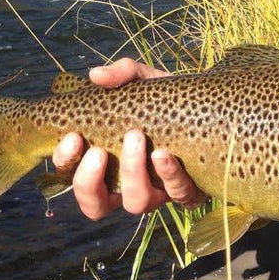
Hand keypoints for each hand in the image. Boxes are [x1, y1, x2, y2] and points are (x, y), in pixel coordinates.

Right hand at [52, 58, 207, 219]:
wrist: (212, 107)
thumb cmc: (168, 99)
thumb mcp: (144, 81)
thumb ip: (122, 74)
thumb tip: (96, 75)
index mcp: (106, 162)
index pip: (72, 177)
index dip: (66, 163)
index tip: (73, 137)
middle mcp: (127, 183)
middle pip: (96, 205)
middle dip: (90, 181)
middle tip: (99, 151)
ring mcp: (158, 192)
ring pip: (136, 203)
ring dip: (132, 174)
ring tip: (136, 139)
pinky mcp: (188, 193)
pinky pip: (177, 196)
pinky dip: (168, 174)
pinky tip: (164, 153)